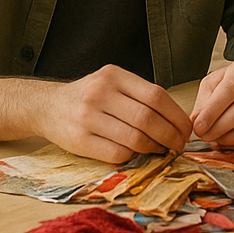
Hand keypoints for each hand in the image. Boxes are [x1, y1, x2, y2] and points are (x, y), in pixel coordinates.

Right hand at [42, 65, 192, 163]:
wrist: (47, 106)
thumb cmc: (88, 97)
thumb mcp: (111, 83)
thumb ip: (139, 95)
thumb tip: (176, 120)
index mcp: (113, 76)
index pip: (156, 96)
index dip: (177, 115)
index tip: (186, 129)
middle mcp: (100, 93)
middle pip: (148, 119)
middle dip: (171, 135)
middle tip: (179, 144)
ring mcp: (88, 117)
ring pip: (135, 139)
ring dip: (155, 148)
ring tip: (161, 150)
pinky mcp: (80, 140)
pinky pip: (118, 153)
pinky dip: (134, 156)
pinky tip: (138, 154)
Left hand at [191, 59, 233, 148]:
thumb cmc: (229, 86)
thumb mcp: (211, 86)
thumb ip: (203, 103)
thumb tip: (196, 123)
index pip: (229, 91)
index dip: (212, 112)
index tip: (198, 127)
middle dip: (220, 127)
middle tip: (205, 136)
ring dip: (231, 138)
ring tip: (216, 139)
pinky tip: (231, 144)